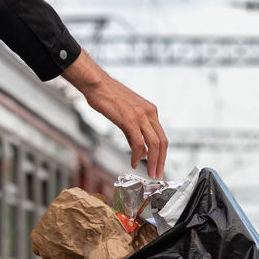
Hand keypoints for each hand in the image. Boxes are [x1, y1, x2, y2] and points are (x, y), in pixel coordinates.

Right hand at [62, 50, 167, 177]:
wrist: (97, 83)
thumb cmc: (108, 98)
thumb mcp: (128, 114)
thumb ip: (136, 132)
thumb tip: (142, 151)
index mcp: (151, 111)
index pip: (162, 137)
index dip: (162, 155)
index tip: (159, 166)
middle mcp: (150, 113)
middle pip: (162, 142)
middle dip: (161, 161)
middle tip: (157, 174)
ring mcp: (140, 116)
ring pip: (154, 144)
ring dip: (153, 162)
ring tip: (149, 173)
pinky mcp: (129, 119)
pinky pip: (138, 142)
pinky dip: (137, 155)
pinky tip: (133, 162)